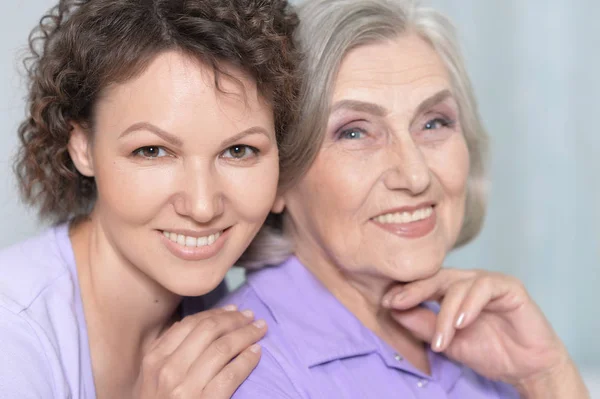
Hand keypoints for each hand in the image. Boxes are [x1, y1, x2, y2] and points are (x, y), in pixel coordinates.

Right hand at [134, 306, 265, 398]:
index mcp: (154, 358)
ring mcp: (186, 388)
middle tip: (250, 316)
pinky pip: (231, 375)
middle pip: (208, 331)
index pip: (190, 324)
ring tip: (260, 329)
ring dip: (246, 334)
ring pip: (222, 348)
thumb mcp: (152, 377)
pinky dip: (247, 360)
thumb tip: (198, 323)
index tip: (233, 310)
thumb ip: (167, 352)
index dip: (215, 313)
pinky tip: (257, 353)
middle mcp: (168, 369)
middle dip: (233, 319)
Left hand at [382, 269, 587, 396]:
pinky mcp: (509, 287)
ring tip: (441, 339)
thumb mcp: (447, 342)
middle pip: (436, 277)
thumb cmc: (489, 352)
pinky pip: (484, 288)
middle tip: (396, 304)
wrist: (527, 368)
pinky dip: (469, 305)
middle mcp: (468, 282)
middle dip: (414, 291)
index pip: (423, 283)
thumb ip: (422, 325)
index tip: (385, 303)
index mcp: (452, 290)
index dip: (405, 291)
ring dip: (445, 313)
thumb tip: (393, 310)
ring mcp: (488, 282)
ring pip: (457, 285)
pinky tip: (461, 323)